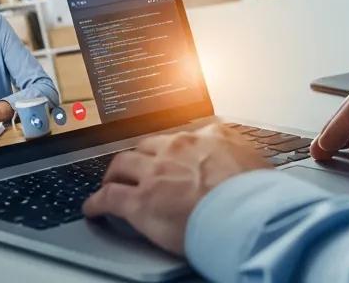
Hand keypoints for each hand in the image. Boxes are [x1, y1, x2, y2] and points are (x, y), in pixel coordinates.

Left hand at [82, 124, 267, 254]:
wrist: (244, 212)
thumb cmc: (255, 193)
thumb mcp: (255, 159)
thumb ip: (242, 153)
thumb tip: (247, 160)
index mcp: (207, 137)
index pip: (180, 137)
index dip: (168, 148)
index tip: (166, 154)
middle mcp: (177, 148)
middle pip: (146, 146)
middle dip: (137, 157)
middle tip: (133, 168)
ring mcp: (156, 173)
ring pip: (122, 165)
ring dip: (114, 174)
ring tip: (111, 182)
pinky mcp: (140, 202)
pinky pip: (109, 198)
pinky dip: (97, 203)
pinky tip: (93, 208)